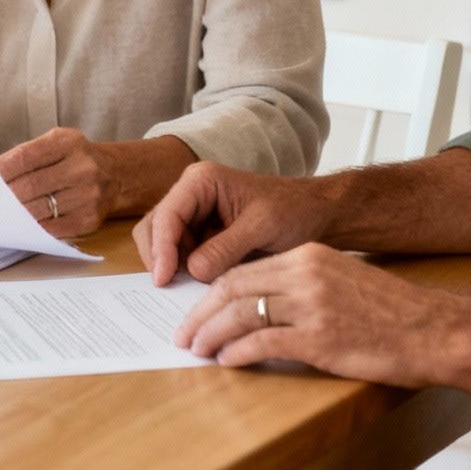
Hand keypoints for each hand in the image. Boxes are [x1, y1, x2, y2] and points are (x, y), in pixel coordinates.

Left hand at [0, 127, 116, 237]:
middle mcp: (82, 168)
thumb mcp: (56, 144)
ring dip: (15, 214)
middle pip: (30, 186)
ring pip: (39, 210)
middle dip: (4, 196)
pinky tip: (21, 225)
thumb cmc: (75, 159)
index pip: (25, 156)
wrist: (115, 175)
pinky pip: (51, 228)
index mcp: (69, 143)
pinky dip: (32, 228)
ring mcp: (88, 196)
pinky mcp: (89, 220)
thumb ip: (27, 155)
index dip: (1, 170)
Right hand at [133, 162, 336, 284]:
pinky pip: (181, 254)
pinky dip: (183, 270)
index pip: (167, 216)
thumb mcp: (262, 227)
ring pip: (163, 243)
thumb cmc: (293, 210)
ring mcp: (194, 214)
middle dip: (159, 257)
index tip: (163, 279)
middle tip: (169, 288)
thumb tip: (192, 270)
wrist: (315, 213)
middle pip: (154, 227)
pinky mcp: (201, 234)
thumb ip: (225, 247)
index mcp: (201, 181)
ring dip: (170, 266)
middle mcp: (191, 194)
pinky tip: (198, 285)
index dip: (161, 249)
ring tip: (188, 287)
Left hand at [174, 243, 456, 386]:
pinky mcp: (319, 338)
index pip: (244, 270)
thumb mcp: (343, 281)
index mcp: (309, 256)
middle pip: (233, 288)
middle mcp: (305, 273)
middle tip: (184, 334)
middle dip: (201, 313)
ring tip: (198, 350)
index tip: (197, 311)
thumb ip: (303, 287)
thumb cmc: (393, 313)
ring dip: (212, 334)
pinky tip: (227, 361)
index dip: (213, 293)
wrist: (434, 329)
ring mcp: (311, 305)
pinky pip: (263, 343)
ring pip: (241, 314)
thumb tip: (262, 308)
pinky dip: (238, 353)